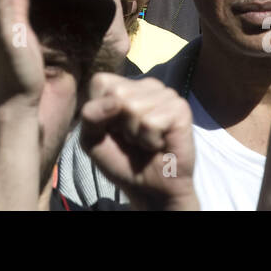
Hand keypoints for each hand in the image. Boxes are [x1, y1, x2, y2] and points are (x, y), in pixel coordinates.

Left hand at [80, 74, 197, 209]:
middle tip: (131, 138)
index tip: (111, 128)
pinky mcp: (180, 108)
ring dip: (135, 134)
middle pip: (117, 93)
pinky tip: (158, 144)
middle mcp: (146, 84)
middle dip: (118, 124)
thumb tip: (114, 101)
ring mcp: (166, 94)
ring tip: (145, 141)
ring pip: (133, 107)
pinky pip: (151, 122)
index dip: (99, 110)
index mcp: (124, 85)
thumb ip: (90, 115)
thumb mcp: (92, 138)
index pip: (100, 82)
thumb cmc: (121, 161)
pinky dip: (149, 140)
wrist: (150, 188)